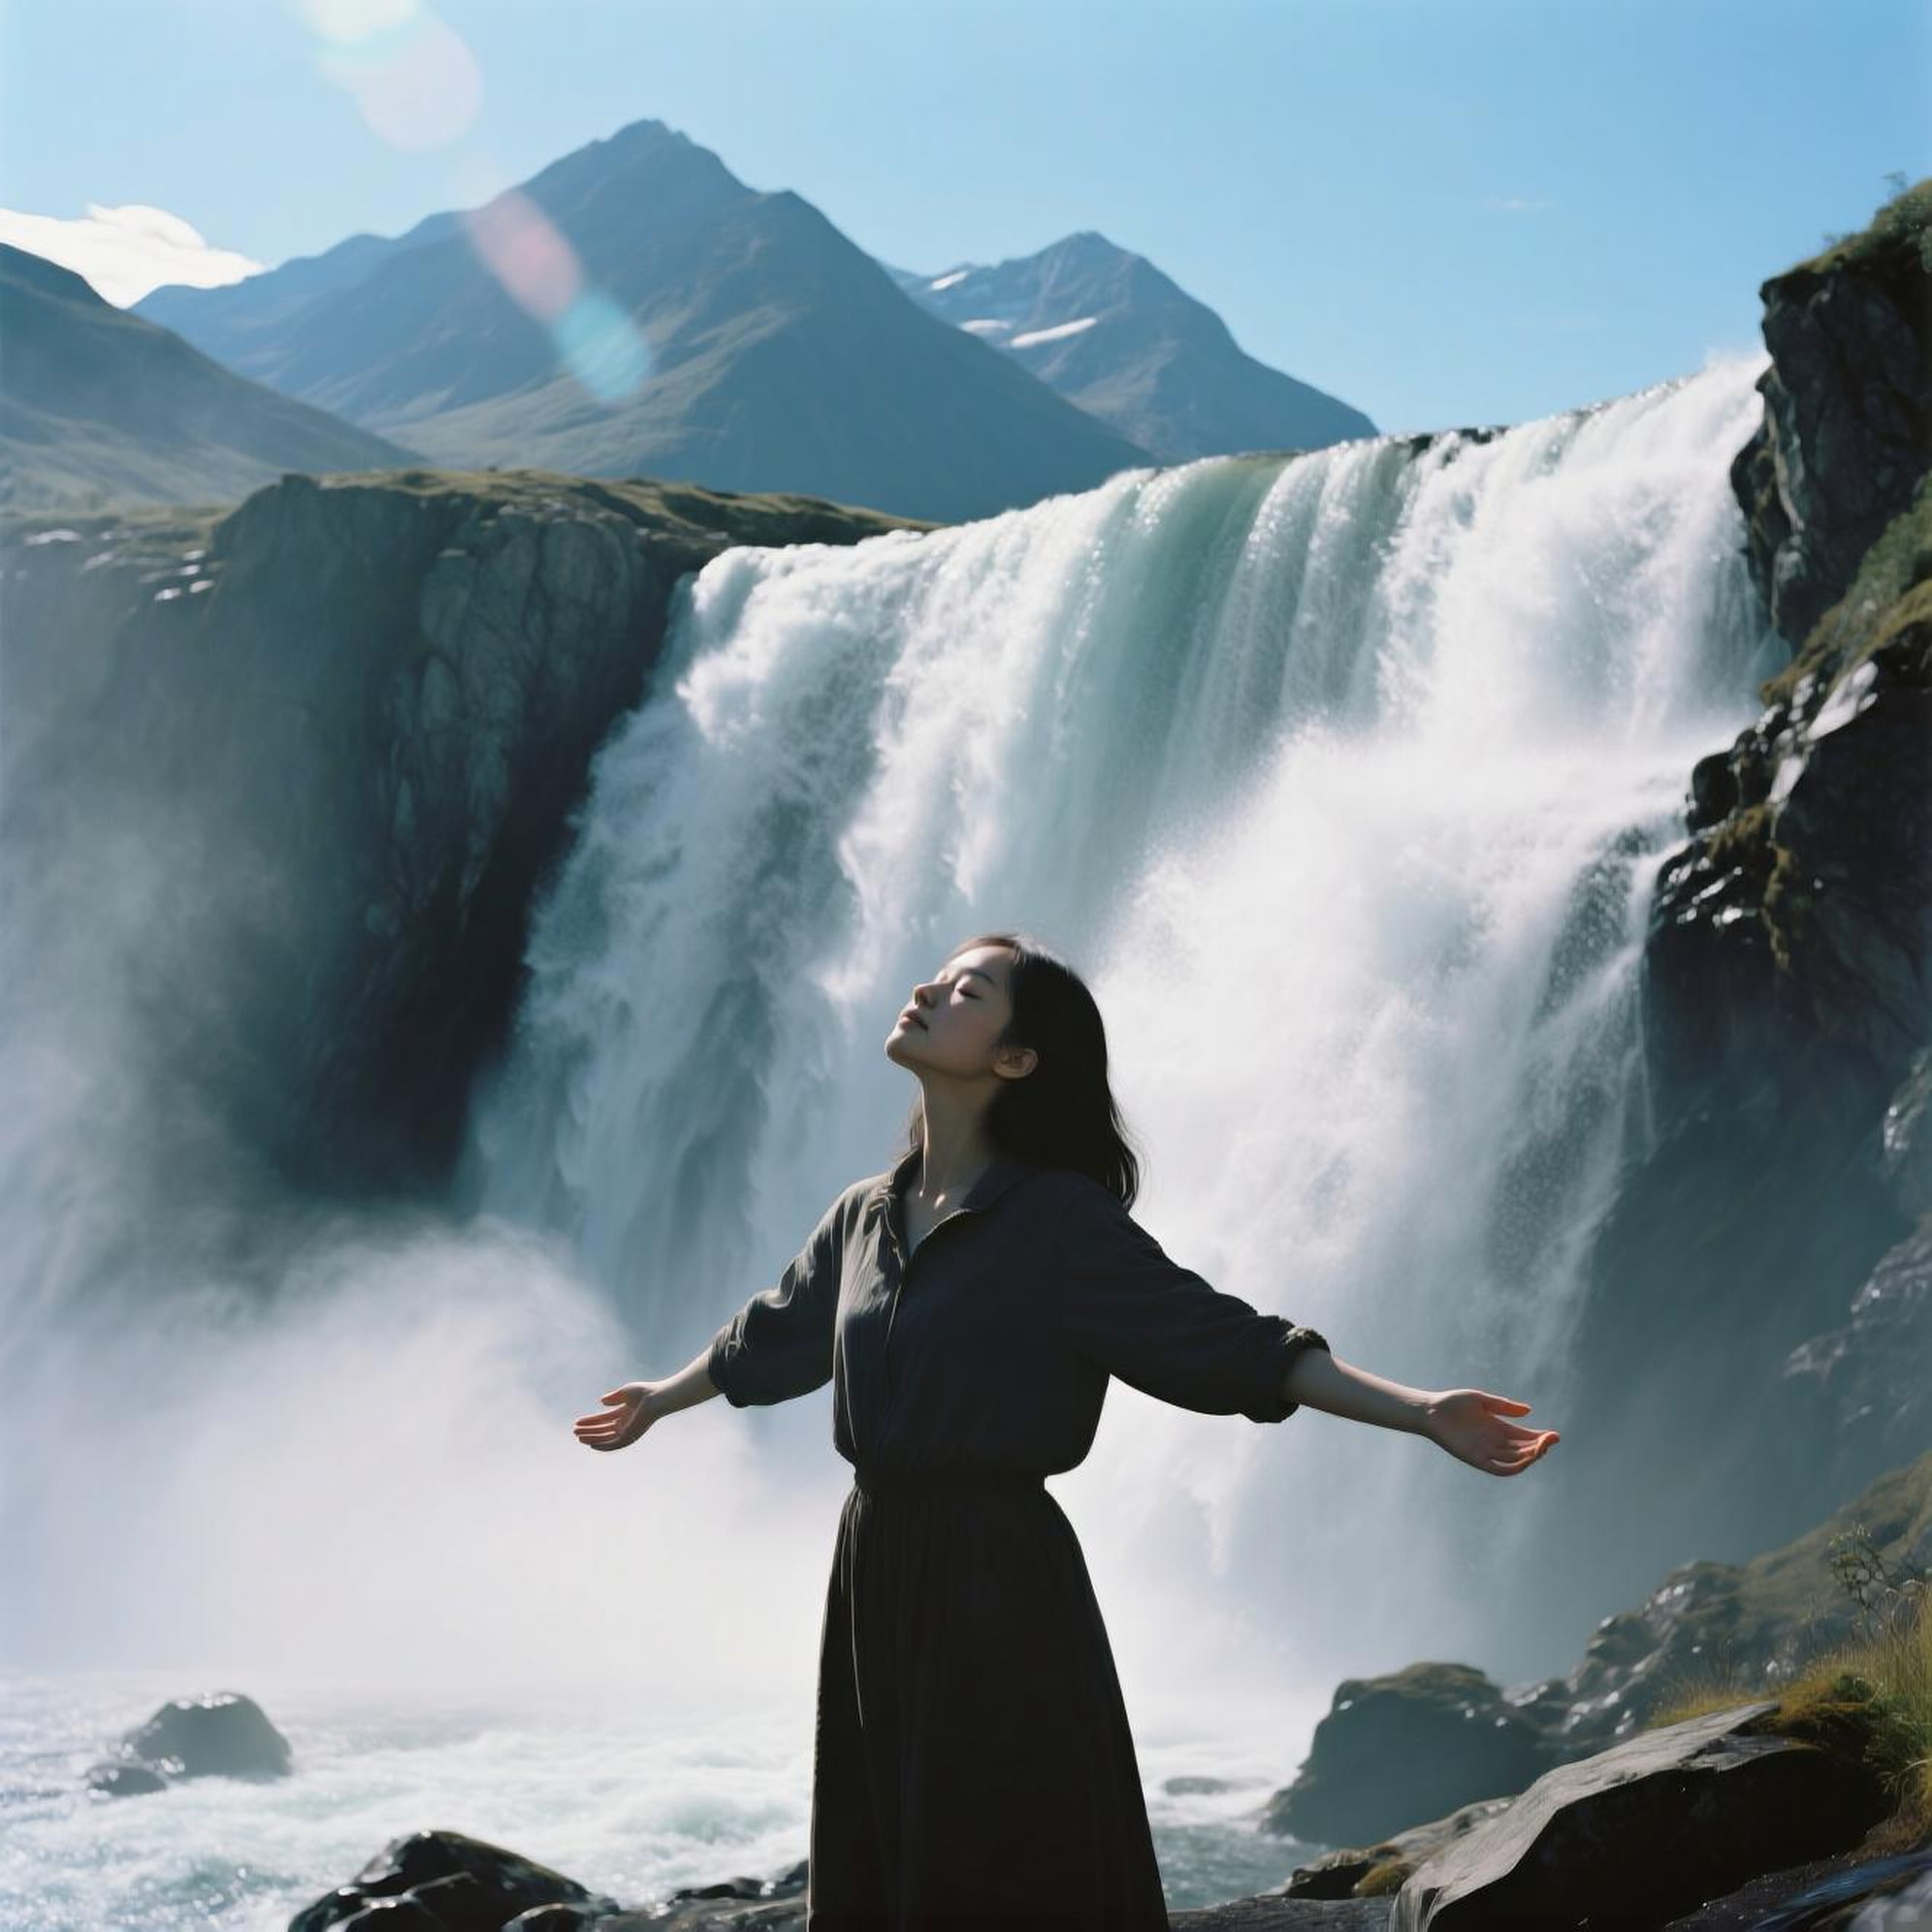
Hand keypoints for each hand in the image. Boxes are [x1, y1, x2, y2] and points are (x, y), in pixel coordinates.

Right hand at [573, 1381, 661, 1452]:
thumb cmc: (645, 1393)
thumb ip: (613, 1397)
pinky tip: (591, 1444)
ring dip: (592, 1438)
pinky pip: (613, 1444)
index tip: (578, 1422)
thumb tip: (602, 1401)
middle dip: (589, 1431)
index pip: (604, 1419)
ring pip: (606, 1438)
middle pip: (603, 1430)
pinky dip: (603, 1446)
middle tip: (575, 1431)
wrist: (657, 1398)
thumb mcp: (625, 1393)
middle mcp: (626, 1424)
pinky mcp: (630, 1437)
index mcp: (625, 1414)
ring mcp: (628, 1431)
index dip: (590, 1421)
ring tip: (579, 1437)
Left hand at [1423, 1389, 1558, 1476]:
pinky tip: (1525, 1460)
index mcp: (1499, 1428)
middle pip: (1524, 1450)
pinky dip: (1513, 1468)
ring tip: (1540, 1447)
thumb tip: (1529, 1410)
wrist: (1431, 1411)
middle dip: (1540, 1447)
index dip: (1542, 1438)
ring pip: (1515, 1461)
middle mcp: (1495, 1442)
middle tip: (1550, 1440)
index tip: (1555, 1435)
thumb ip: (1504, 1406)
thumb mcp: (1482, 1401)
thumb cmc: (1454, 1403)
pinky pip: (1499, 1469)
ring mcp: (1487, 1452)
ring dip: (1530, 1457)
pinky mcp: (1477, 1460)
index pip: (1526, 1437)